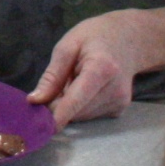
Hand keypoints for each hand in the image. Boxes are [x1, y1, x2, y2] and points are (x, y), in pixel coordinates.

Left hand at [29, 12, 149, 127]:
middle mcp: (115, 90)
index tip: (44, 128)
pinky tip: (85, 88)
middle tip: (51, 88)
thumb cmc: (94, 36)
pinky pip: (90, 115)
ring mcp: (120, 102)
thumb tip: (35, 101)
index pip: (77, 99)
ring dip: (70, 106)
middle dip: (58, 106)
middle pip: (77, 110)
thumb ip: (52, 75)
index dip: (59, 115)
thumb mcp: (67, 46)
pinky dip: (81, 107)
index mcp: (102, 69)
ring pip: (82, 116)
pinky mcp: (120, 109)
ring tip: (74, 81)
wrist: (129, 39)